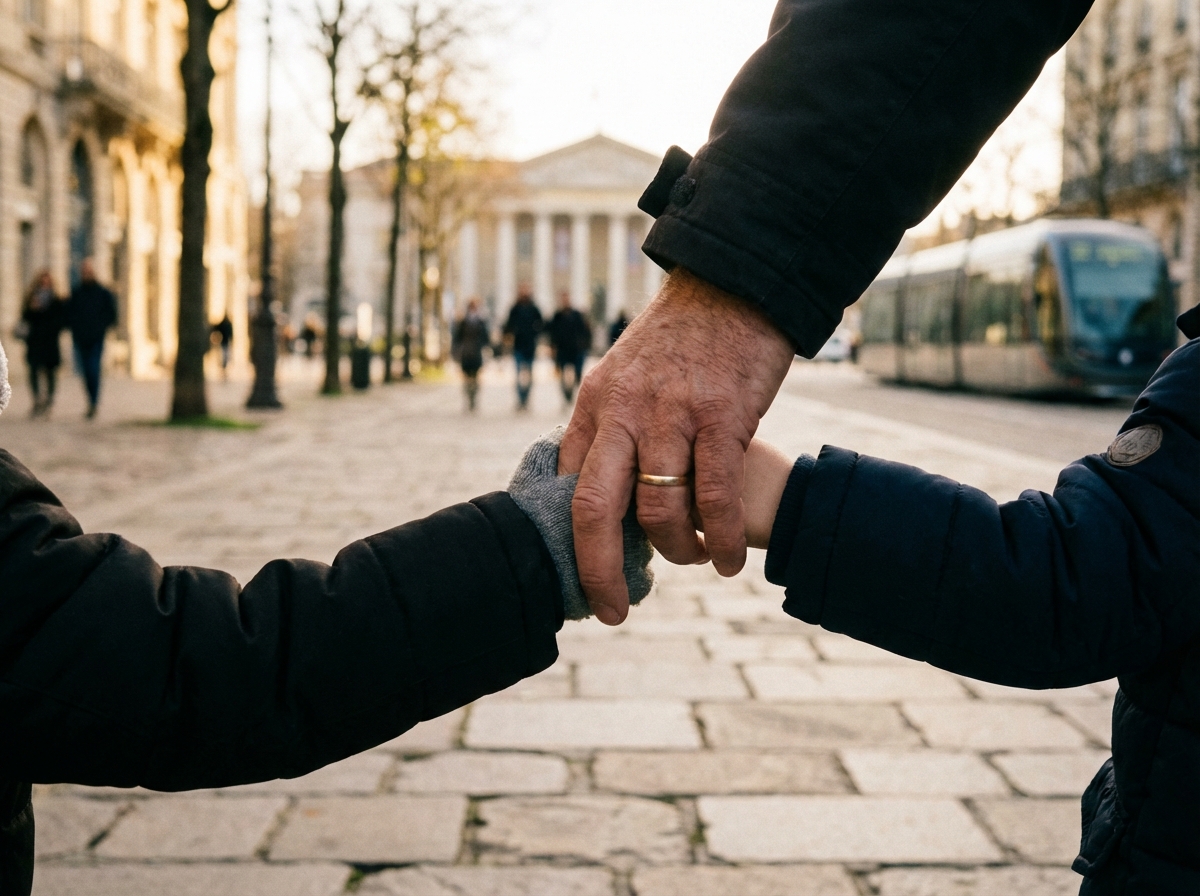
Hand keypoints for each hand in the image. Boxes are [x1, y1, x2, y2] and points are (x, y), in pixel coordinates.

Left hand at [559, 268, 794, 623]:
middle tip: (612, 610)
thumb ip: (611, 428)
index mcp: (595, 405)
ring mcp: (672, 414)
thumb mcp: (625, 375)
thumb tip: (599, 486)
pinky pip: (715, 497)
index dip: (575, 541)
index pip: (568, 486)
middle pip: (594, 510)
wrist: (735, 284)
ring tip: (699, 558)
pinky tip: (730, 560)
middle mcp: (624, 411)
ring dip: (678, 551)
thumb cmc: (682, 341)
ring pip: (659, 510)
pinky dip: (723, 540)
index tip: (589, 575)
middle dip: (597, 571)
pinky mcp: (722, 416)